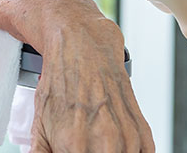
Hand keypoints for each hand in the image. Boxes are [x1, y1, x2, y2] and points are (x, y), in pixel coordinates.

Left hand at [32, 19, 153, 151]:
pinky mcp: (139, 122)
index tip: (71, 150)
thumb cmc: (60, 81)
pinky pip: (146, 151)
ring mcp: (123, 130)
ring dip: (116, 152)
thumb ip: (39, 150)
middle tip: (85, 146)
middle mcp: (102, 138)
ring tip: (100, 144)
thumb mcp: (39, 119)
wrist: (82, 44)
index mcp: (73, 142)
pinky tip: (122, 147)